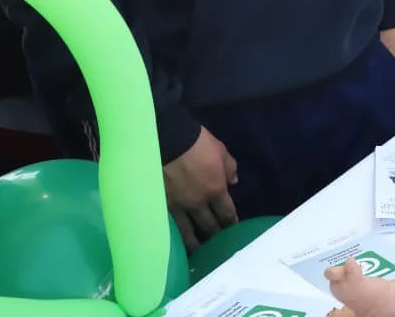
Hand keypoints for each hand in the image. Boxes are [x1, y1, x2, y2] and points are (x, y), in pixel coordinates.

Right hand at [164, 127, 238, 248]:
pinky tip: (175, 244)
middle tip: (219, 246)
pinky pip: (170, 225)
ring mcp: (178, 206)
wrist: (167, 141)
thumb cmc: (197, 143)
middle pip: (209, 224)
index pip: (226, 211)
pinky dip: (174, 236)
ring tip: (199, 253)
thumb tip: (233, 181)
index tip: (234, 230)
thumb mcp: (221, 151)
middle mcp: (198, 203)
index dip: (231, 221)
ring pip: (187, 232)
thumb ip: (229, 168)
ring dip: (195, 243)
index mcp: (216, 189)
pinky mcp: (160, 206)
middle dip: (216, 235)